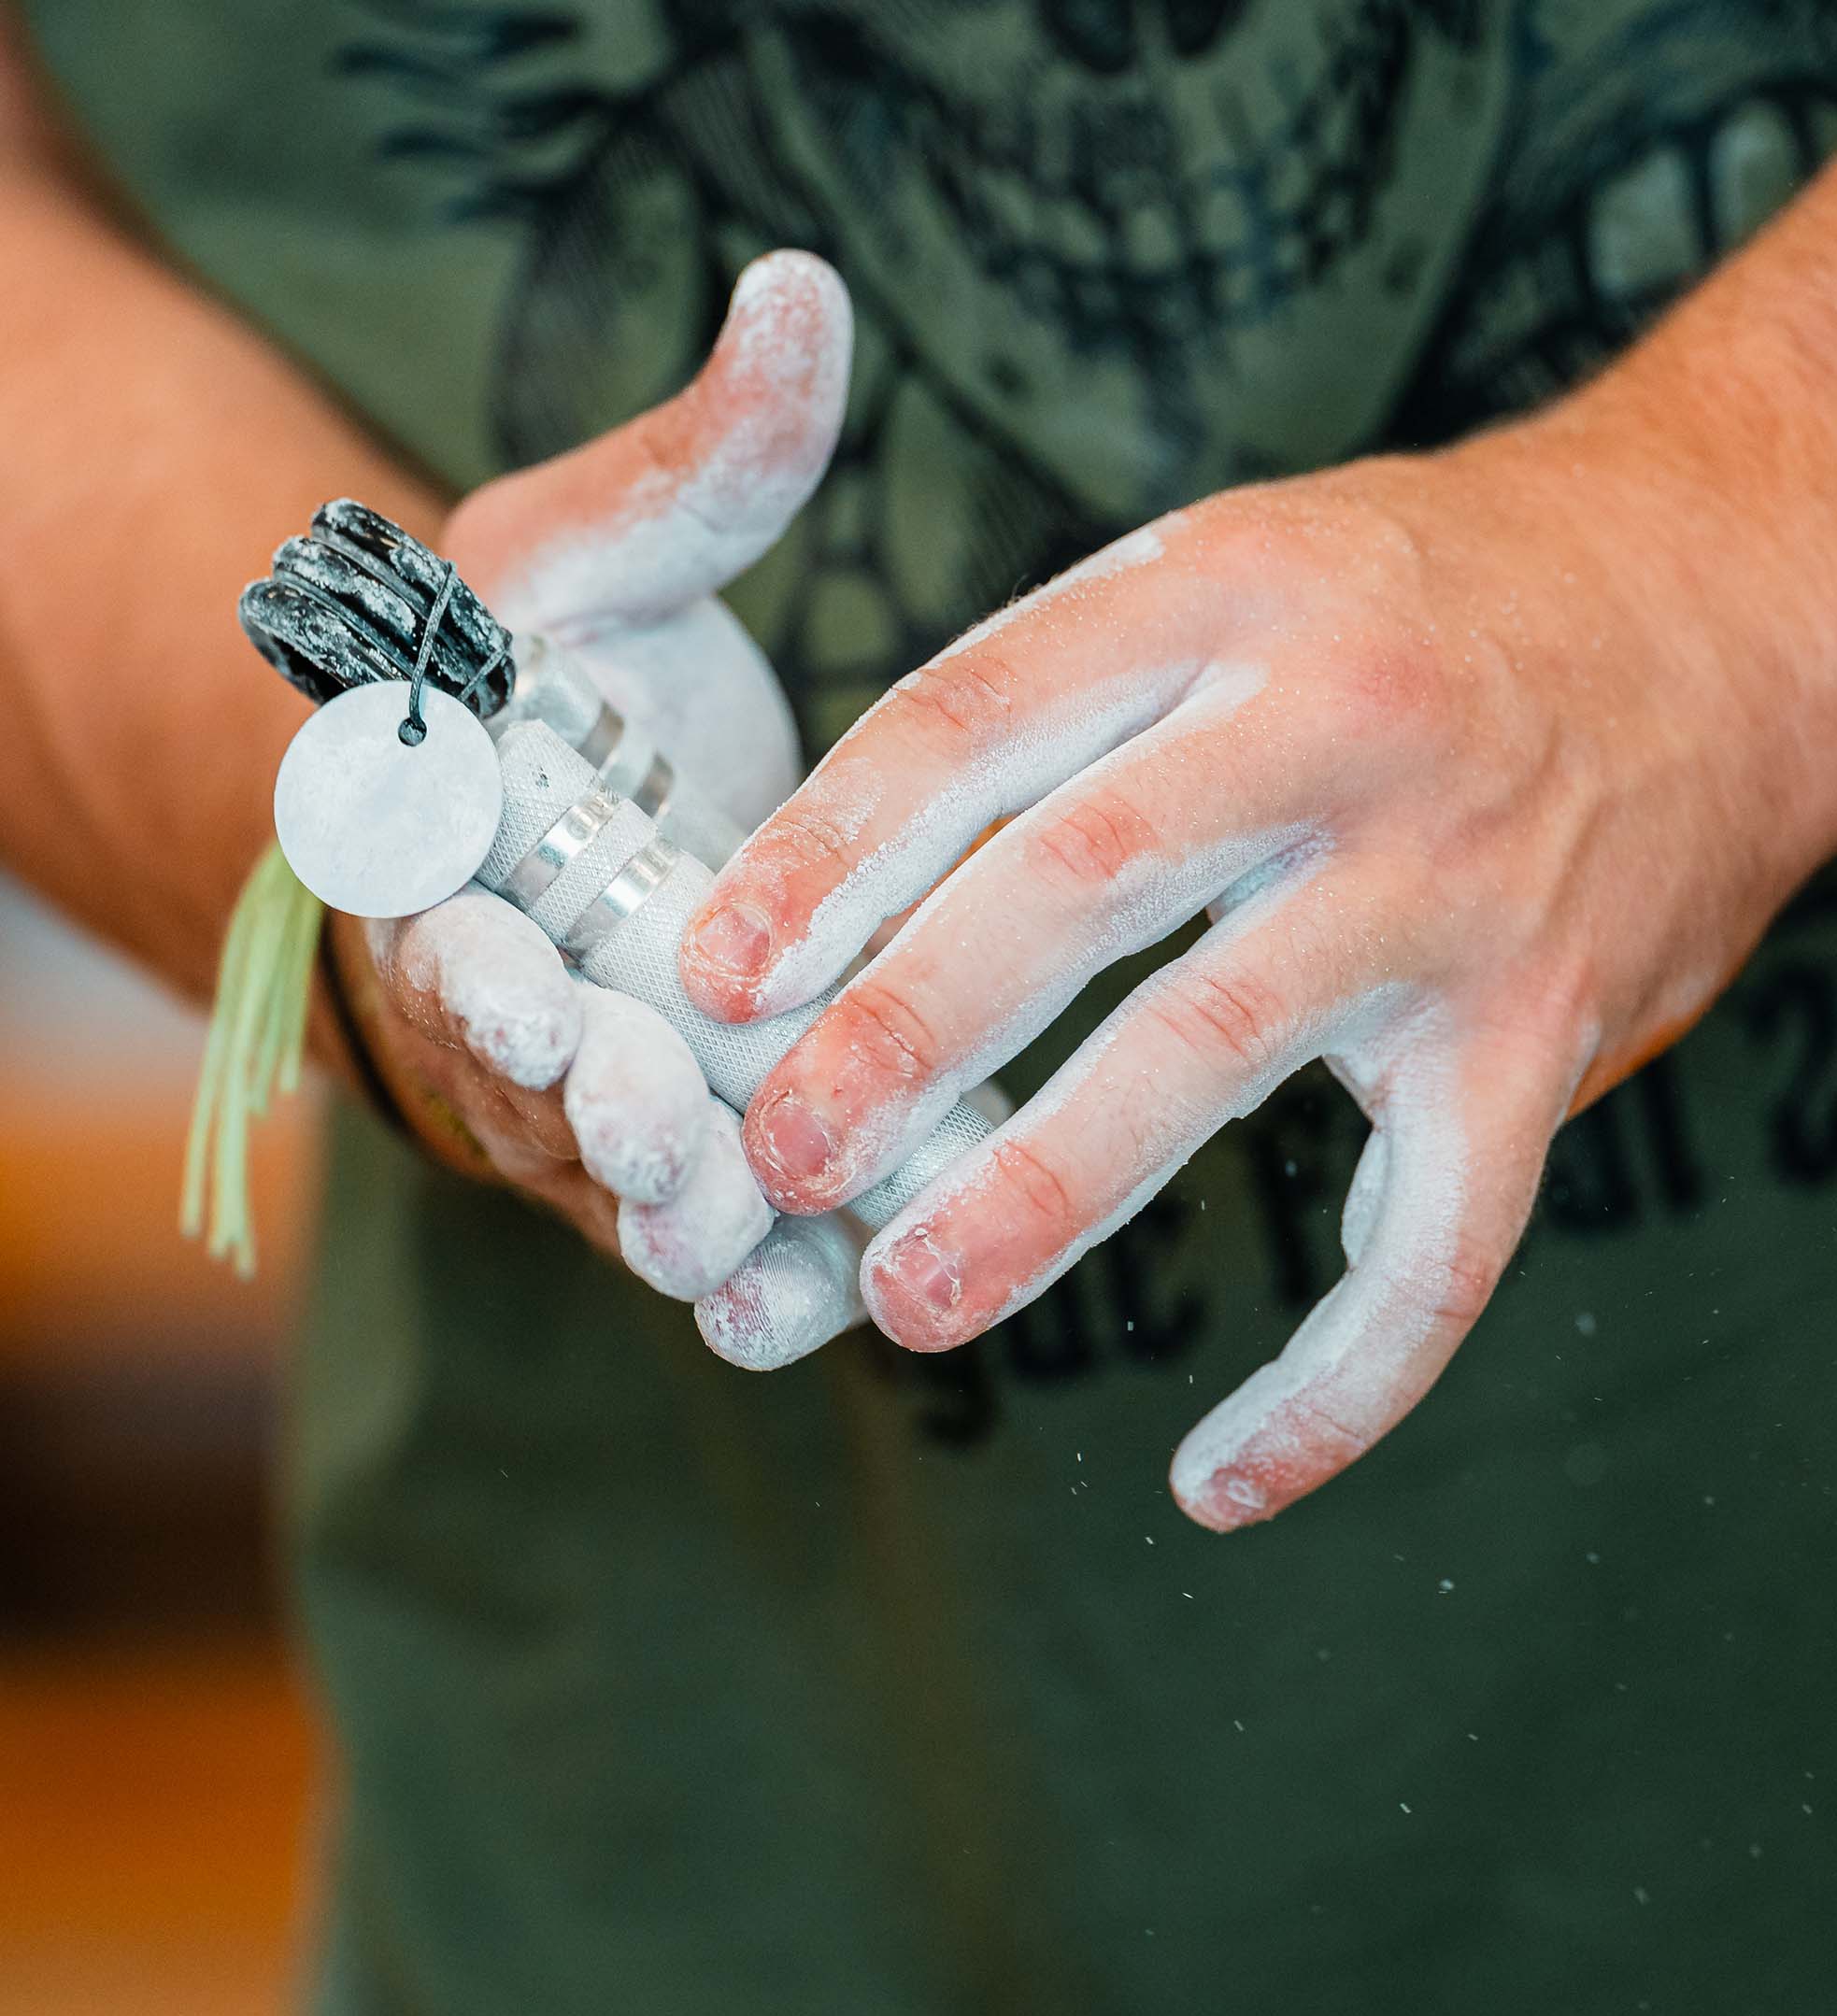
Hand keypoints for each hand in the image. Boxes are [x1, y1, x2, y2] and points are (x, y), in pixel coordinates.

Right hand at [326, 251, 854, 1297]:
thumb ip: (697, 461)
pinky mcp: (672, 1166)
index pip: (429, 897)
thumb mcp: (606, 553)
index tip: (513, 972)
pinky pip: (698, 1238)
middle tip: (655, 1118)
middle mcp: (492, 990)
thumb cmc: (562, 680)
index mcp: (441, 840)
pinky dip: (747, 1278)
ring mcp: (578, 1101)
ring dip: (671, 1215)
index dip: (461, 943)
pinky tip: (811, 1306)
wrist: (571, 824)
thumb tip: (802, 291)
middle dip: (587, 1100)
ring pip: (610, 1182)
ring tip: (742, 1243)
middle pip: (521, 1073)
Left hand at [679, 373, 1836, 1526]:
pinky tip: (1220, 1479)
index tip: (714, 975)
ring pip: (1216, 1055)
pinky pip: (1435, 1246)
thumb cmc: (1437, 601)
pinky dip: (1333, 1384)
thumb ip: (1069, 686)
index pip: (981, 716)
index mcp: (1228, 592)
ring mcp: (1447, 890)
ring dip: (1045, 1192)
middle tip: (771, 1153)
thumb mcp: (1245, 562)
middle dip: (902, 1029)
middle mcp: (1338, 727)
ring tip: (912, 1300)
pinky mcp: (1543, 1039)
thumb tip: (849, 864)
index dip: (830, 851)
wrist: (1725, 602)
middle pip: (1076, 881)